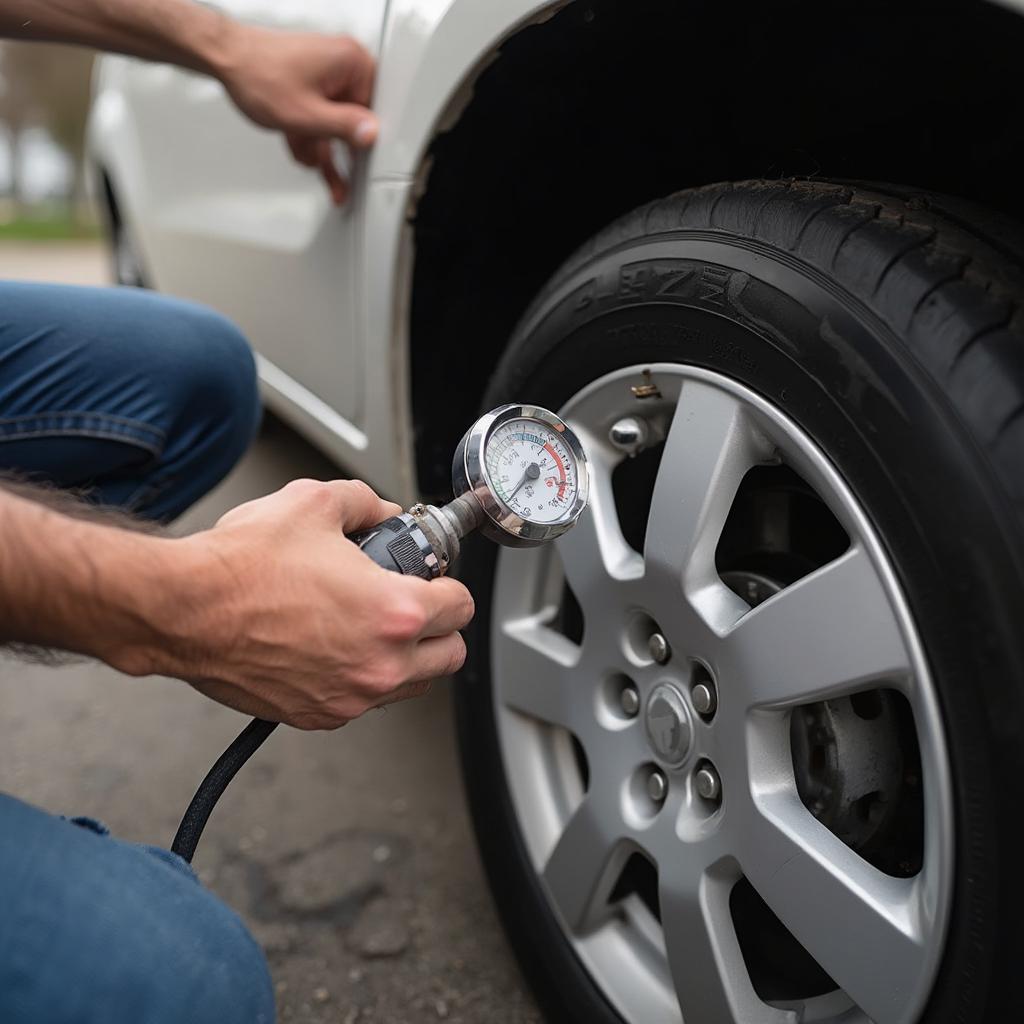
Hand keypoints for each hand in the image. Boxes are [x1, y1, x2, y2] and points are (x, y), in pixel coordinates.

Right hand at [166, 479, 473, 729]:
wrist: (184, 610)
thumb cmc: (241, 565)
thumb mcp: (315, 503)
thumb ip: (366, 503)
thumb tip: (384, 512)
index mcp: (394, 612)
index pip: (462, 607)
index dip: (450, 586)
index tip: (434, 580)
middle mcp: (380, 664)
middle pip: (450, 656)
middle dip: (440, 628)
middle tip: (416, 605)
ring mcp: (351, 697)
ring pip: (413, 685)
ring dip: (408, 658)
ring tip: (374, 626)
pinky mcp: (319, 715)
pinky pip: (364, 702)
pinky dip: (362, 678)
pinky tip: (336, 647)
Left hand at [215, 26, 377, 204]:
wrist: (225, 58)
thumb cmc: (257, 74)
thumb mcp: (306, 114)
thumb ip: (344, 128)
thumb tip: (371, 135)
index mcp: (351, 62)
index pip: (375, 111)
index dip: (364, 142)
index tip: (360, 166)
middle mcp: (342, 64)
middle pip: (353, 119)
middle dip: (335, 148)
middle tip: (339, 181)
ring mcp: (326, 74)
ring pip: (333, 122)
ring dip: (319, 145)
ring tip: (307, 159)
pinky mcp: (311, 82)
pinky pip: (319, 115)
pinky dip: (309, 133)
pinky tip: (299, 146)